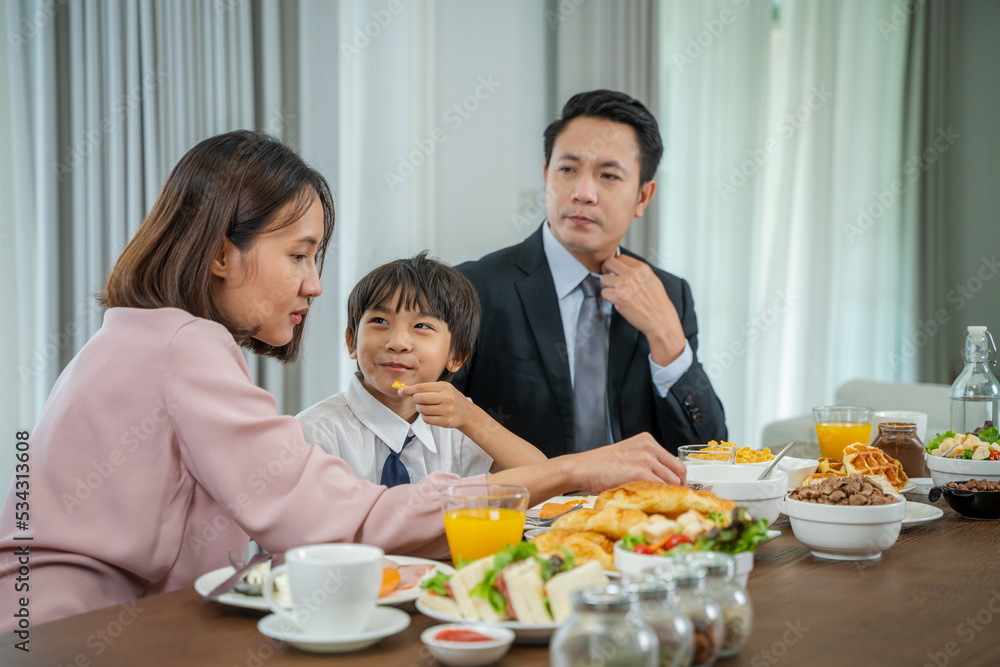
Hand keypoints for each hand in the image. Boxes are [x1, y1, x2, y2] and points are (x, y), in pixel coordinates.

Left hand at [400, 382, 472, 428]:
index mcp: (445, 387)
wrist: (466, 413)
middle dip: (415, 399)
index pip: (422, 387)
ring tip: (426, 407)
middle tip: (418, 400)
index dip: (409, 389)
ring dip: (420, 409)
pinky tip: (431, 414)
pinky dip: (425, 417)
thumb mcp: (442, 389)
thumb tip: (404, 388)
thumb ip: (425, 388)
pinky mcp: (446, 421)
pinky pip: (426, 419)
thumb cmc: (450, 398)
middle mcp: (447, 398)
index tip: (400, 391)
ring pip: (422, 409)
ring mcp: (447, 410)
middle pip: (421, 398)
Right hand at [567, 433, 686, 492]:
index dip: (678, 479)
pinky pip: (660, 488)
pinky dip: (659, 498)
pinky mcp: (639, 472)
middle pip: (678, 472)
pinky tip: (651, 502)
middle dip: (677, 488)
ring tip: (659, 503)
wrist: (581, 468)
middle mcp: (649, 447)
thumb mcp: (627, 455)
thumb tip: (664, 482)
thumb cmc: (600, 466)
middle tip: (671, 501)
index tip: (676, 490)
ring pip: (672, 482)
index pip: (675, 462)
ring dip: (667, 495)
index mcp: (647, 441)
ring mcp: (645, 458)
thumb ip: (646, 462)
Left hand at [600, 255, 685, 365]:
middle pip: (608, 263)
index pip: (621, 257)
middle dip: (606, 270)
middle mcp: (633, 274)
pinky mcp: (619, 297)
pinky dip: (608, 297)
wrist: (660, 320)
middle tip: (608, 276)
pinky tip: (616, 300)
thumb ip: (638, 272)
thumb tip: (626, 268)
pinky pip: (604, 292)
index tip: (614, 269)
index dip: (616, 264)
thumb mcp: (653, 280)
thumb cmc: (658, 304)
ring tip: (615, 292)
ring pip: (603, 278)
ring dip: (607, 286)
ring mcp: (625, 285)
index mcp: (642, 268)